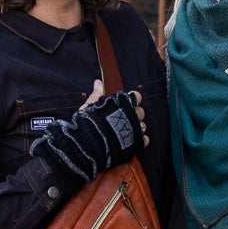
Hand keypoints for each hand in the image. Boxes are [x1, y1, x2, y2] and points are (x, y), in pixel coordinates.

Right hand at [31, 90, 145, 187]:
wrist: (84, 146)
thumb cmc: (85, 125)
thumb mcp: (89, 107)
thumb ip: (96, 95)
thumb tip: (98, 82)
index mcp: (119, 106)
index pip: (133, 97)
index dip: (133, 98)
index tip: (130, 100)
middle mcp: (128, 117)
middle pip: (139, 112)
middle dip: (135, 113)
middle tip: (126, 118)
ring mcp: (131, 130)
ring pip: (142, 125)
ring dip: (138, 126)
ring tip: (129, 129)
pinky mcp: (132, 144)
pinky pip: (143, 140)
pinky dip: (141, 139)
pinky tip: (137, 139)